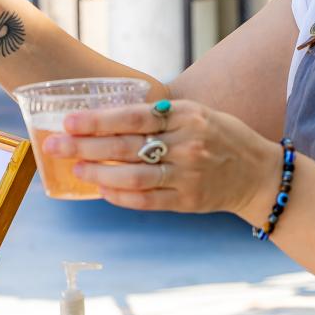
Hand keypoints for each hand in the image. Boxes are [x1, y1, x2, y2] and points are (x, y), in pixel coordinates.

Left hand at [46, 99, 281, 214]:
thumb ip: (163, 115)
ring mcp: (188, 175)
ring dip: (98, 173)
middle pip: (126, 146)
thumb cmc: (223, 138)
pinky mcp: (188, 201)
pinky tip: (103, 190)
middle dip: (85, 146)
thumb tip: (111, 114)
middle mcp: (188, 144)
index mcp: (189, 116)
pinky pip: (146, 200)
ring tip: (77, 168)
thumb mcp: (199, 113)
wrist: (258, 173)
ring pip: (132, 176)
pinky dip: (120, 196)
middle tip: (55, 145)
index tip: (69, 121)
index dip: (99, 120)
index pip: (135, 117)